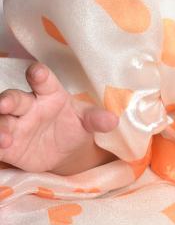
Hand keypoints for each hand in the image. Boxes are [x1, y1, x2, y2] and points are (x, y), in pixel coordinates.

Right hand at [0, 62, 118, 173]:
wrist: (65, 151)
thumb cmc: (74, 126)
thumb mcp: (87, 122)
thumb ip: (97, 119)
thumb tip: (113, 121)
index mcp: (49, 93)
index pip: (43, 80)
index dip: (39, 74)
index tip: (37, 72)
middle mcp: (28, 106)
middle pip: (14, 98)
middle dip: (7, 100)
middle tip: (4, 104)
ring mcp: (14, 124)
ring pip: (1, 120)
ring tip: (5, 138)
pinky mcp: (7, 145)